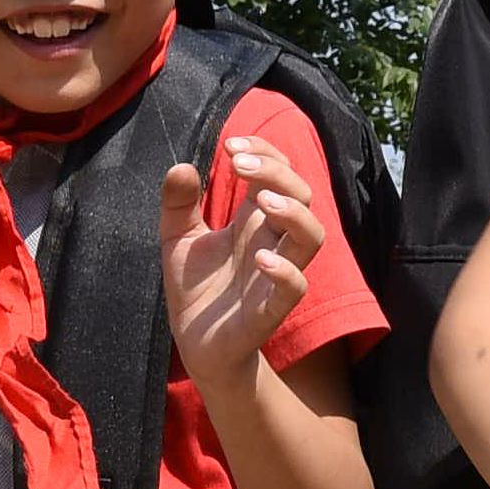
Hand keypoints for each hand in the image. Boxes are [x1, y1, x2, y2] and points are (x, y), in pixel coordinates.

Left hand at [160, 138, 326, 387]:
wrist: (195, 343)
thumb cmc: (195, 289)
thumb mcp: (176, 237)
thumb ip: (177, 202)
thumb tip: (181, 166)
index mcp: (255, 220)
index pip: (280, 172)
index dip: (265, 151)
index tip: (230, 145)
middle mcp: (273, 241)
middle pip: (302, 195)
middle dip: (277, 172)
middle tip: (237, 164)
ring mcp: (276, 274)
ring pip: (313, 237)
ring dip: (294, 213)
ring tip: (263, 201)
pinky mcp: (270, 309)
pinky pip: (295, 287)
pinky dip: (285, 270)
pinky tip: (260, 258)